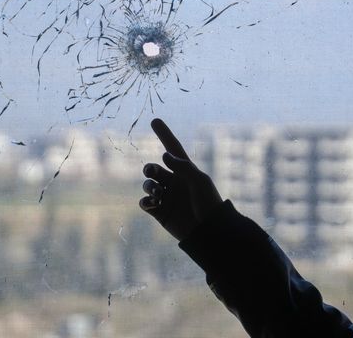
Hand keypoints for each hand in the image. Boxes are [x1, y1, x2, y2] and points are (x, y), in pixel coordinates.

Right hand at [140, 118, 222, 240]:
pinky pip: (144, 203)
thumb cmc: (208, 204)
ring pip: (147, 185)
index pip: (172, 149)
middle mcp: (174, 182)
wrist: (208, 231)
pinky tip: (153, 203)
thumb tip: (164, 155)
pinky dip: (145, 201)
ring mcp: (166, 197)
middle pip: (154, 169)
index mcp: (186, 172)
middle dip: (150, 169)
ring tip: (157, 194)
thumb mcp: (199, 181)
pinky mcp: (159, 212)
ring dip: (148, 186)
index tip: (155, 120)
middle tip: (153, 172)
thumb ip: (182, 167)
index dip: (164, 135)